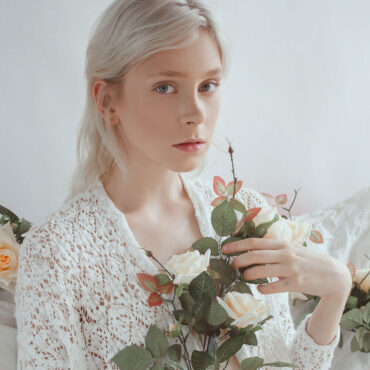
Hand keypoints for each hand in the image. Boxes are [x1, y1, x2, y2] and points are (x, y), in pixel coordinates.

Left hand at [222, 238, 351, 299]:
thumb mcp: (291, 249)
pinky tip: (260, 288)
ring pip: (262, 271)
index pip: (254, 242)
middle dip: (239, 260)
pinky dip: (263, 288)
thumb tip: (251, 251)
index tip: (224, 249)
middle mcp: (285, 254)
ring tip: (244, 276)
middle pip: (255, 255)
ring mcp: (291, 269)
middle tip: (231, 265)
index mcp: (282, 244)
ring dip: (248, 274)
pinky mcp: (296, 284)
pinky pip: (274, 287)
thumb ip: (273, 249)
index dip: (237, 245)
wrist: (333, 274)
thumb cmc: (307, 260)